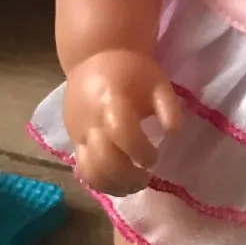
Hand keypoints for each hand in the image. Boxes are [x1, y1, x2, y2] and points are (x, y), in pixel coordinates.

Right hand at [62, 47, 182, 195]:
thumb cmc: (132, 71)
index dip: (140, 151)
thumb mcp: (158, 82)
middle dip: (127, 177)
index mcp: (112, 100)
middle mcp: (91, 119)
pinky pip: (82, 168)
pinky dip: (100, 181)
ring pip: (89, 170)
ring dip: (112, 186)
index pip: (122, 133)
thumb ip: (169, 107)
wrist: (95, 57)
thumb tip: (173, 133)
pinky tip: (117, 183)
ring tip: (131, 187)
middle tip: (145, 179)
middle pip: (103, 159)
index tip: (154, 158)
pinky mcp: (72, 139)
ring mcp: (78, 131)